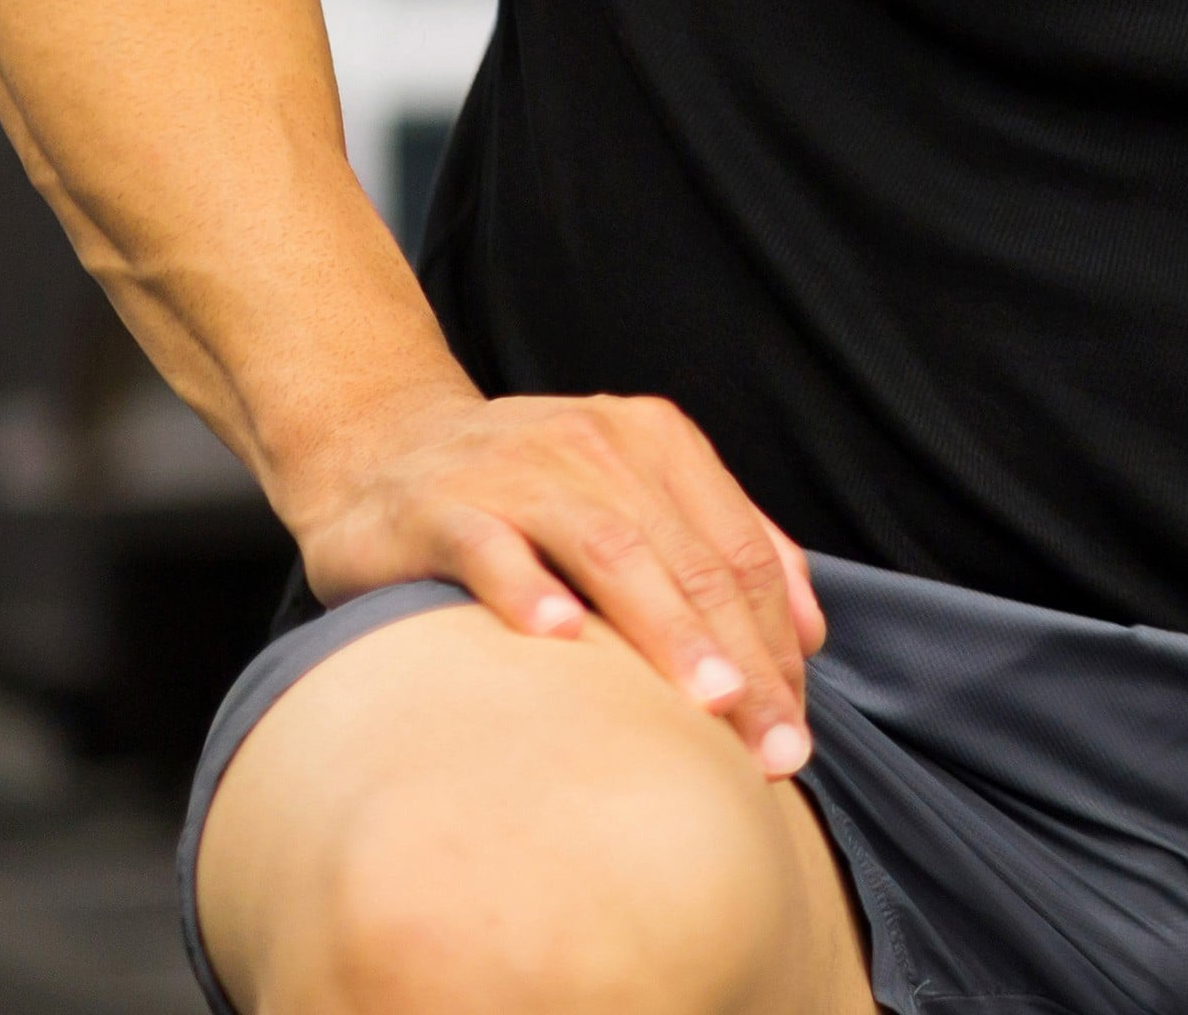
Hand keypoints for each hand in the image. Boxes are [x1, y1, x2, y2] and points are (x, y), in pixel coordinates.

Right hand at [279, 387, 827, 774]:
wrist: (377, 448)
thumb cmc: (524, 493)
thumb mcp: (631, 496)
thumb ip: (719, 548)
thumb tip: (810, 635)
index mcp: (658, 443)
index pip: (739, 551)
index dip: (778, 641)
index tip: (794, 727)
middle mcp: (599, 446)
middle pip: (692, 558)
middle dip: (744, 657)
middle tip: (772, 745)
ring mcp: (518, 471)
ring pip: (612, 550)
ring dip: (668, 629)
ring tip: (711, 702)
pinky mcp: (439, 506)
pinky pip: (491, 548)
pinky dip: (528, 589)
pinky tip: (560, 637)